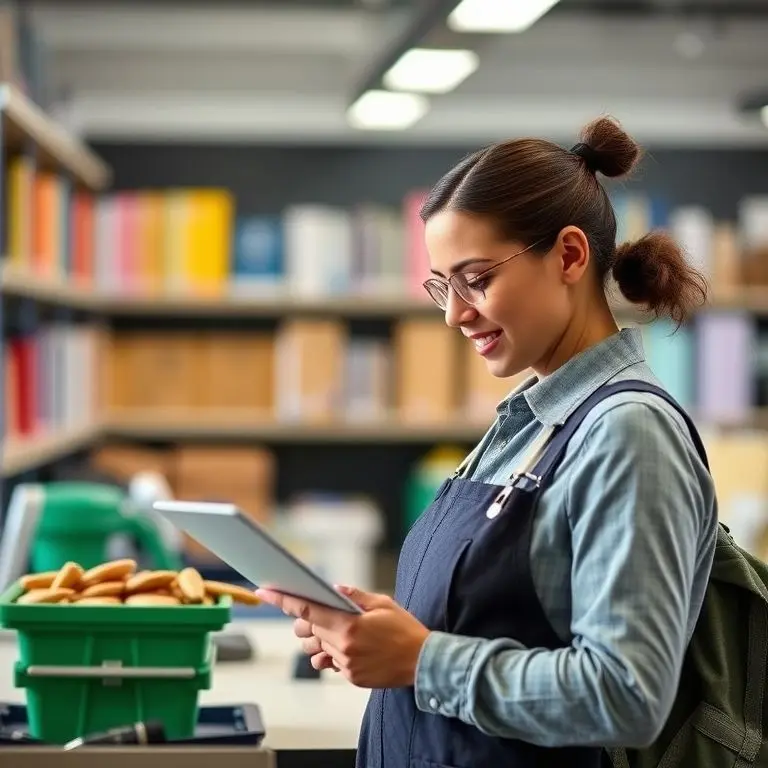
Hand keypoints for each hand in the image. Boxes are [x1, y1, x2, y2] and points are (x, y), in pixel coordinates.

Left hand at [255, 585, 430, 687]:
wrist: (423, 662)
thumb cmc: (404, 630)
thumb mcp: (382, 603)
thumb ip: (354, 596)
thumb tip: (333, 589)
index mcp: (349, 626)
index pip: (307, 610)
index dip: (283, 600)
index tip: (266, 592)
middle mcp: (343, 647)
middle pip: (306, 629)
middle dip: (306, 619)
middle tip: (319, 611)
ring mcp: (345, 665)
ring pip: (316, 648)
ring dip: (320, 637)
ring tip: (338, 629)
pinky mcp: (350, 677)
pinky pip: (330, 662)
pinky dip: (333, 652)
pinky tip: (348, 645)